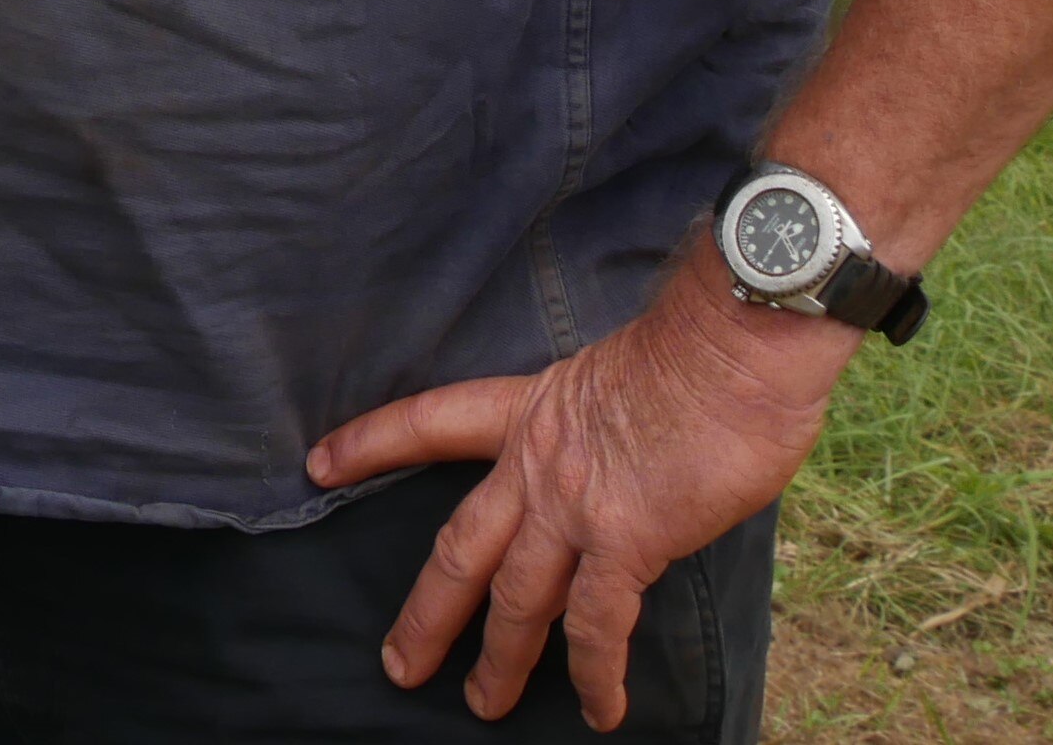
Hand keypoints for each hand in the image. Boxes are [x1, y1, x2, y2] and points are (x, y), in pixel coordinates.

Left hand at [306, 241, 848, 727]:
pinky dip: (594, 674)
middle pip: (460, 546)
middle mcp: (537, 463)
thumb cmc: (700, 350)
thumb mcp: (621, 374)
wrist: (733, 343)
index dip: (372, 444)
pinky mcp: (626, 540)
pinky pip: (598, 625)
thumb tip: (626, 459)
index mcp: (531, 410)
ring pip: (515, 599)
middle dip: (427, 611)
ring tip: (481, 704)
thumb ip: (603, 427)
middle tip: (397, 663)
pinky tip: (598, 710)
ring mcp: (575, 505)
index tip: (319, 463)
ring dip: (499, 659)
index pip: (431, 423)